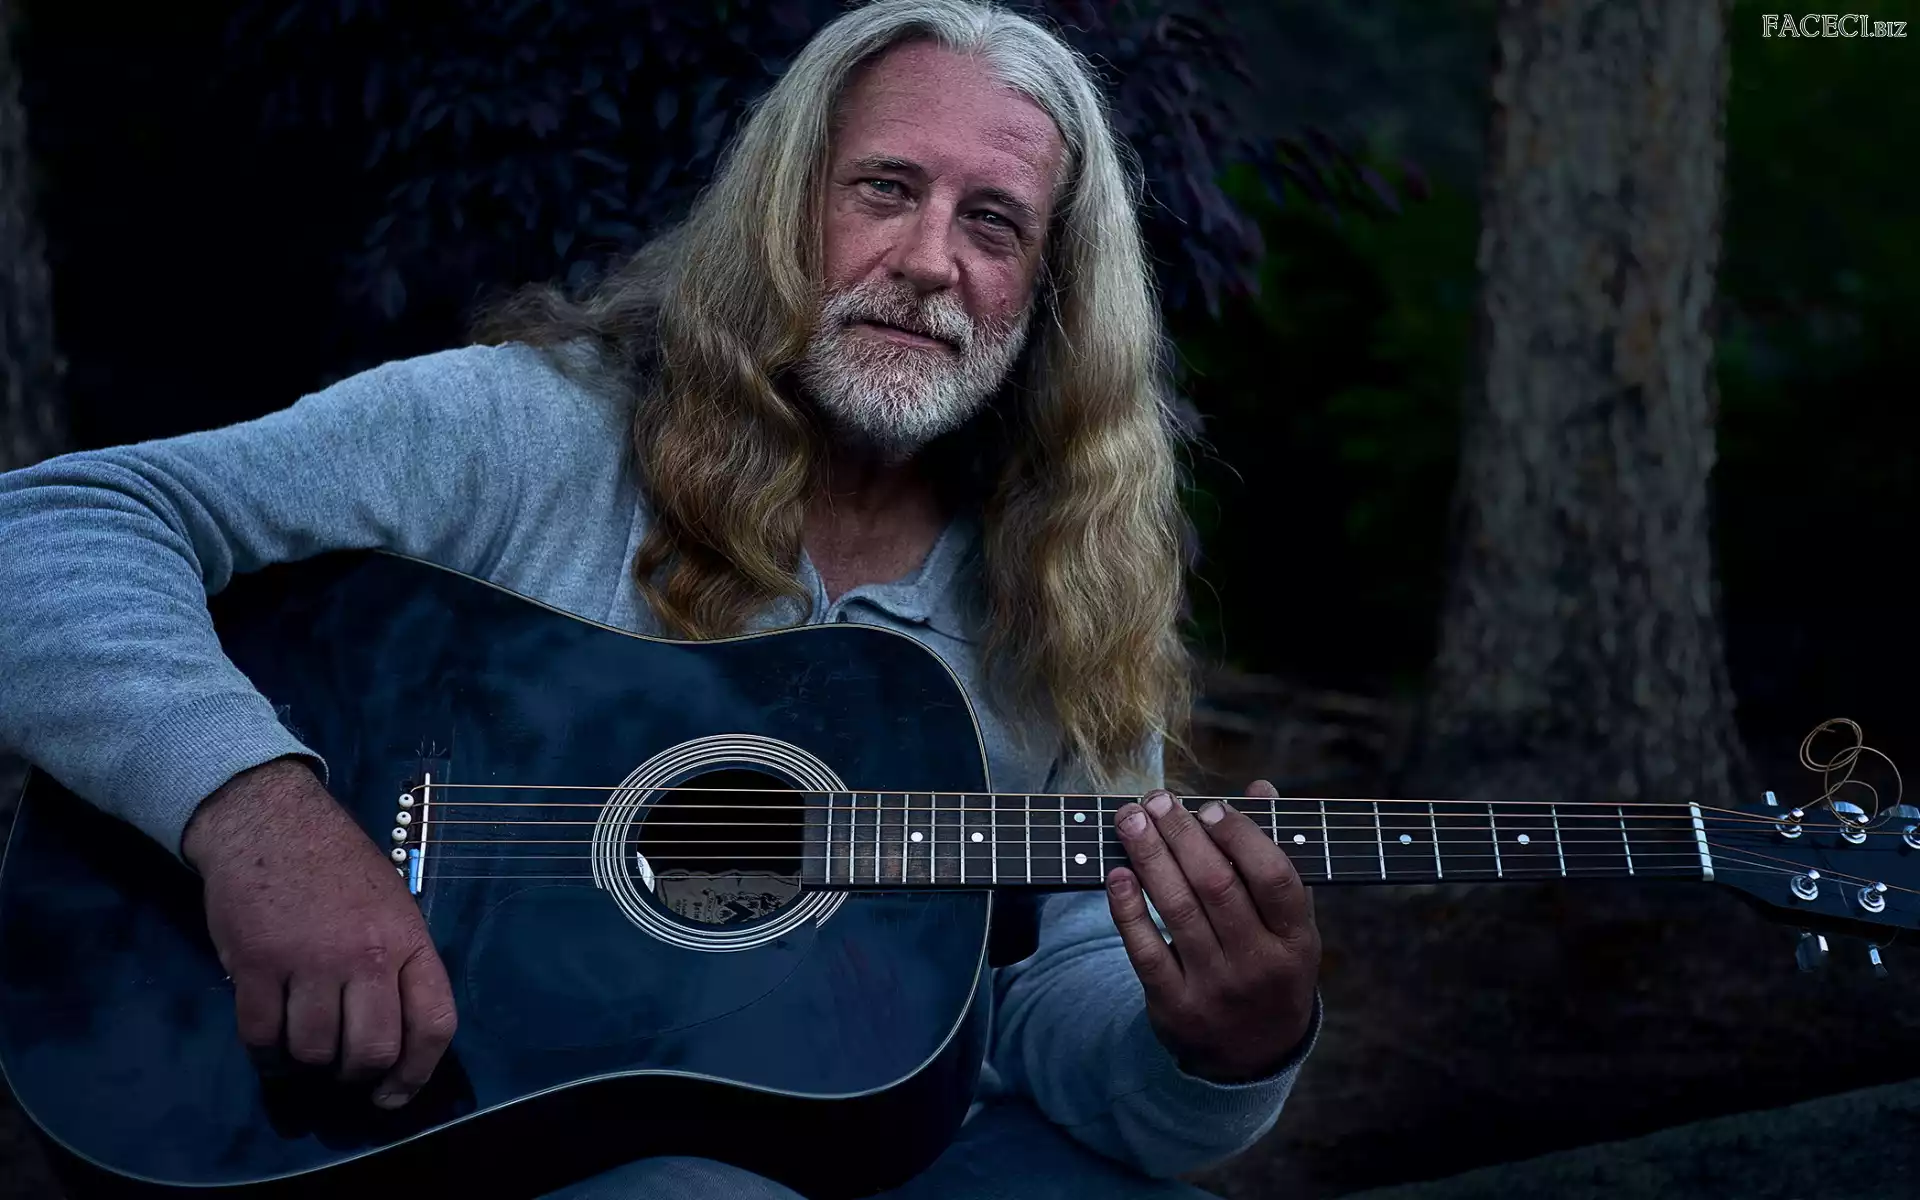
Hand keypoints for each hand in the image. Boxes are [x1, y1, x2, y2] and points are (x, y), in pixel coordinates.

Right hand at [182, 757, 456, 1107]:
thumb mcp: (392, 907)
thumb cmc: (338, 866)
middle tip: (341, 1066)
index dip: (417, 1074)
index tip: (393, 1095)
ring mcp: (309, 961)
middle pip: (371, 1052)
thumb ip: (400, 966)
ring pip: (313, 1052)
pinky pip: (261, 1039)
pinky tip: (269, 1044)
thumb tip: (398, 1041)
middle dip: (356, 1074)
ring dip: (306, 1061)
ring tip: (302, 1041)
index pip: (434, 1024)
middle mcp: (366, 955)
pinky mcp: (255, 964)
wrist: (270, 820)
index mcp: (409, 940)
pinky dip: (265, 1055)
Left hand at [1107, 780, 1320, 1082]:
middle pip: (1217, 886)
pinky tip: (1117, 873)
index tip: (1210, 806)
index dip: (1241, 835)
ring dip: (1150, 857)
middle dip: (1182, 835)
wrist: (1252, 1056)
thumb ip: (1275, 855)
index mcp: (1297, 940)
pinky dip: (1128, 908)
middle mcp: (1260, 965)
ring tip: (1131, 819)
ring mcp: (1216, 989)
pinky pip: (1144, 950)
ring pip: (1178, 910)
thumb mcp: (1289, 922)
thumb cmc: (1270, 964)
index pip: (1274, 877)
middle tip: (1157, 799)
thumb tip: (1260, 789)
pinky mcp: (1175, 1007)